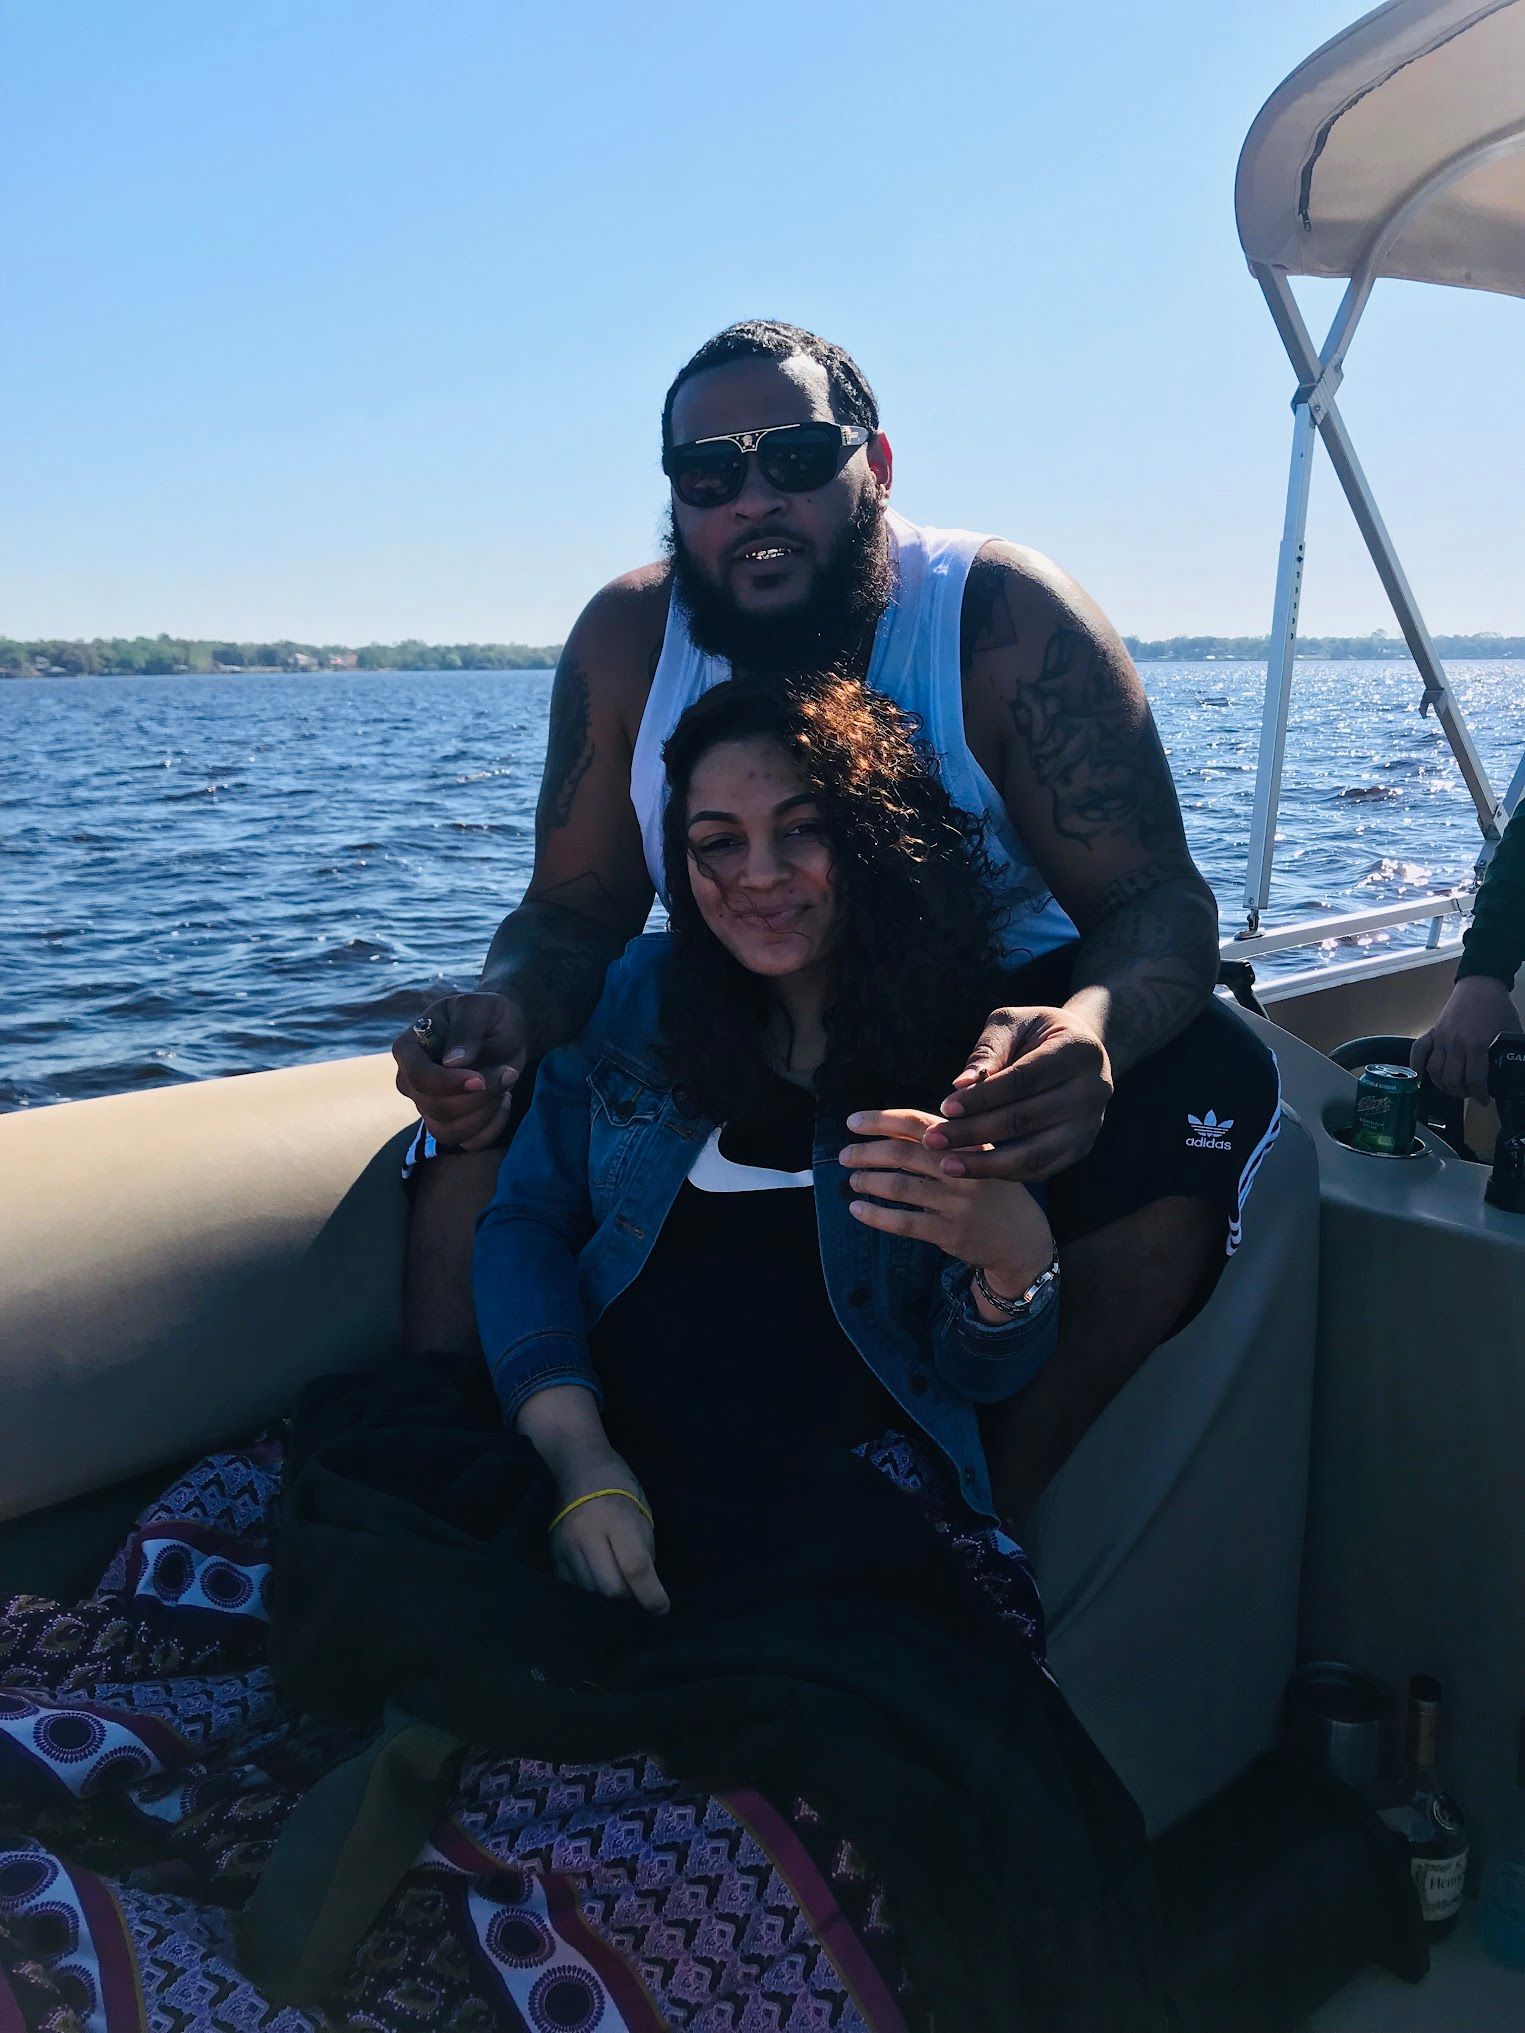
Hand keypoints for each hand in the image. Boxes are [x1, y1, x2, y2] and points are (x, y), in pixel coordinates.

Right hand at [391, 992, 527, 1150]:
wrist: (502, 1031)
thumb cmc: (486, 1015)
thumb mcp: (480, 1008)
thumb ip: (466, 1030)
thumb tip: (452, 1061)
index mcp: (409, 1048)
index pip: (417, 1078)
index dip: (448, 1083)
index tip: (481, 1078)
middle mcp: (412, 1081)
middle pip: (434, 1107)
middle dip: (477, 1097)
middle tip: (509, 1073)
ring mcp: (428, 1105)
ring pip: (447, 1132)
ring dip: (485, 1114)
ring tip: (505, 1086)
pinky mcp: (450, 1122)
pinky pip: (467, 1142)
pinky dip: (492, 1128)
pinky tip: (504, 1102)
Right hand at [548, 1448, 669, 1615]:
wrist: (577, 1464)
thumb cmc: (619, 1484)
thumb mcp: (642, 1510)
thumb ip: (645, 1549)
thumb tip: (647, 1588)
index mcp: (616, 1519)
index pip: (635, 1567)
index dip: (651, 1595)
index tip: (661, 1608)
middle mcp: (587, 1534)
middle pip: (610, 1588)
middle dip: (628, 1596)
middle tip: (636, 1588)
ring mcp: (565, 1545)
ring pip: (590, 1593)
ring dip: (607, 1595)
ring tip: (616, 1578)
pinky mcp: (551, 1553)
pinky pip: (571, 1588)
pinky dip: (588, 1590)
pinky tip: (597, 1576)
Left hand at [839, 1108, 1055, 1290]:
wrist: (1020, 1238)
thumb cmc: (989, 1189)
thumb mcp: (977, 1156)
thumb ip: (942, 1140)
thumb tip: (886, 1128)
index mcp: (967, 1142)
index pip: (917, 1123)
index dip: (881, 1120)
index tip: (852, 1122)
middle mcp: (963, 1168)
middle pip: (903, 1154)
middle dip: (866, 1153)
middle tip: (844, 1156)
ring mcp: (956, 1202)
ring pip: (899, 1187)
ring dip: (867, 1181)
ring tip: (852, 1180)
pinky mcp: (949, 1232)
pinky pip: (904, 1222)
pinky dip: (875, 1215)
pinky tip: (858, 1209)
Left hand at [920, 1005, 1112, 1180]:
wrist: (1081, 1050)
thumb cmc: (1037, 1032)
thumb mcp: (1013, 1023)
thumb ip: (988, 1049)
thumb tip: (960, 1084)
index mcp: (1078, 1050)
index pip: (1023, 1080)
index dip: (983, 1097)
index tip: (945, 1107)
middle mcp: (1093, 1090)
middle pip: (1026, 1119)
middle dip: (974, 1132)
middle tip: (932, 1140)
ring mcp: (1090, 1124)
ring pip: (1035, 1154)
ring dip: (987, 1164)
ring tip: (947, 1165)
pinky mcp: (1081, 1148)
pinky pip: (1040, 1169)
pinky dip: (1004, 1173)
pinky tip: (972, 1169)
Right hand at [1412, 976, 1518, 1103]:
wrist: (1481, 984)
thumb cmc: (1498, 1007)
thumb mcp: (1511, 1032)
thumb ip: (1509, 1053)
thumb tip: (1515, 1072)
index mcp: (1478, 1044)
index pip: (1475, 1080)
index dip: (1480, 1095)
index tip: (1484, 1100)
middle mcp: (1456, 1043)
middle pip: (1452, 1079)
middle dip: (1462, 1092)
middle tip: (1469, 1093)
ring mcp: (1441, 1037)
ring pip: (1434, 1071)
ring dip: (1442, 1085)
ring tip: (1452, 1087)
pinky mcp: (1432, 1031)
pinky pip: (1418, 1052)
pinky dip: (1416, 1067)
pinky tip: (1419, 1078)